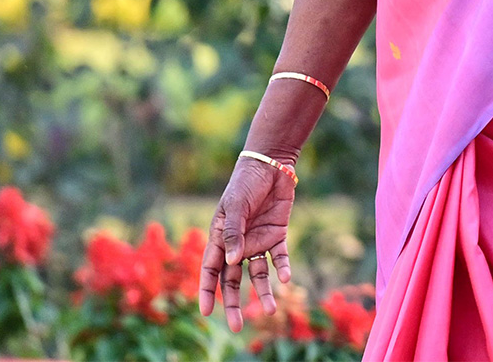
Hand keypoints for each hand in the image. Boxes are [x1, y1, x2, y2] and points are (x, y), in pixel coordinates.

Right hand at [199, 157, 296, 331]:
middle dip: (234, 303)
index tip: (207, 312)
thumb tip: (232, 262)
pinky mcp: (277, 235)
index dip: (208, 291)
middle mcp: (238, 244)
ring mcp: (257, 241)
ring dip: (263, 291)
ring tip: (271, 309)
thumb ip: (233, 233)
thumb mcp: (235, 205)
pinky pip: (279, 257)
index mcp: (220, 238)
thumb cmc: (245, 183)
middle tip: (237, 327)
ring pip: (257, 274)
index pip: (210, 270)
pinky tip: (286, 279)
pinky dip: (282, 268)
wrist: (271, 165)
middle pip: (233, 279)